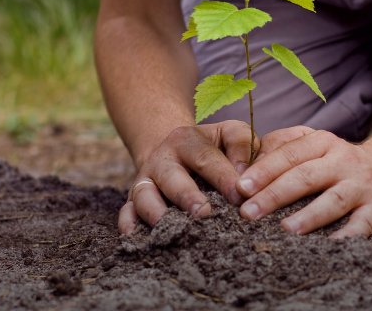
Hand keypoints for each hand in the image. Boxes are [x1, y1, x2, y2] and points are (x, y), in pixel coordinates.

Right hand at [118, 120, 259, 233]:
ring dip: (157, 212)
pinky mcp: (133, 199)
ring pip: (144, 195)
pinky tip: (136, 237)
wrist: (174, 150)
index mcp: (187, 140)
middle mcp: (162, 159)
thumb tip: (245, 177)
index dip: (223, 177)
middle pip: (172, 178)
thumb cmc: (211, 147)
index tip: (240, 197)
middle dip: (187, 196)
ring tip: (174, 229)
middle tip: (204, 214)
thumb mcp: (227, 134)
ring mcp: (145, 180)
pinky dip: (128, 224)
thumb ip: (241, 145)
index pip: (206, 158)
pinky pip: (126, 212)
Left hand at [236, 126, 371, 237]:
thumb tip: (245, 166)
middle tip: (248, 213)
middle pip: (305, 176)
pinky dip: (346, 236)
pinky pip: (362, 225)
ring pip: (333, 200)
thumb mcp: (314, 144)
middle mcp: (343, 160)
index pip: (289, 155)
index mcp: (322, 142)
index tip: (240, 187)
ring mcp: (362, 185)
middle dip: (274, 195)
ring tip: (285, 229)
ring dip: (308, 216)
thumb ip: (281, 148)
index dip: (263, 171)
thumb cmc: (337, 160)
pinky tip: (328, 247)